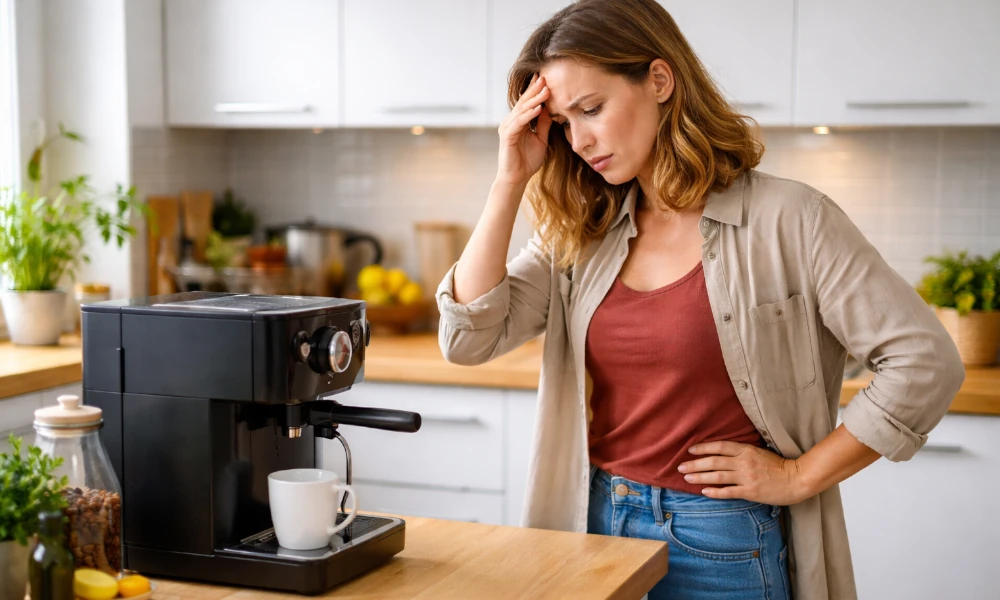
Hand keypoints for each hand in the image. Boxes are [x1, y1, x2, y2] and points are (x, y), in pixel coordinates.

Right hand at [496, 73, 552, 187]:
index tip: (544, 78)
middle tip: (545, 77)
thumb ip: (543, 124)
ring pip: (522, 110)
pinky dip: (529, 115)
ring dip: (534, 100)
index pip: (527, 102)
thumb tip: (549, 109)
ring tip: (545, 90)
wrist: (517, 178)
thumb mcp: (541, 139)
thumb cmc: (527, 161)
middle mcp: (511, 122)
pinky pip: (520, 122)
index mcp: (518, 121)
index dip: (534, 90)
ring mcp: (508, 128)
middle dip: (535, 90)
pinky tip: (538, 108)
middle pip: (523, 102)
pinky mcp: (507, 136)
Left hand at [677, 441, 809, 505]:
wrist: (796, 479)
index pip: (719, 446)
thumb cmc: (778, 465)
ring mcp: (747, 477)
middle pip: (714, 461)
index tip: (690, 450)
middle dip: (695, 464)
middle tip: (680, 467)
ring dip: (700, 477)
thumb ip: (742, 452)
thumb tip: (722, 452)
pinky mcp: (750, 491)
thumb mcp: (759, 452)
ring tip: (687, 478)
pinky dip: (715, 491)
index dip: (703, 448)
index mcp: (746, 450)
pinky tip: (704, 491)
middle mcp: (744, 462)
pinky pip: (728, 492)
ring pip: (718, 476)